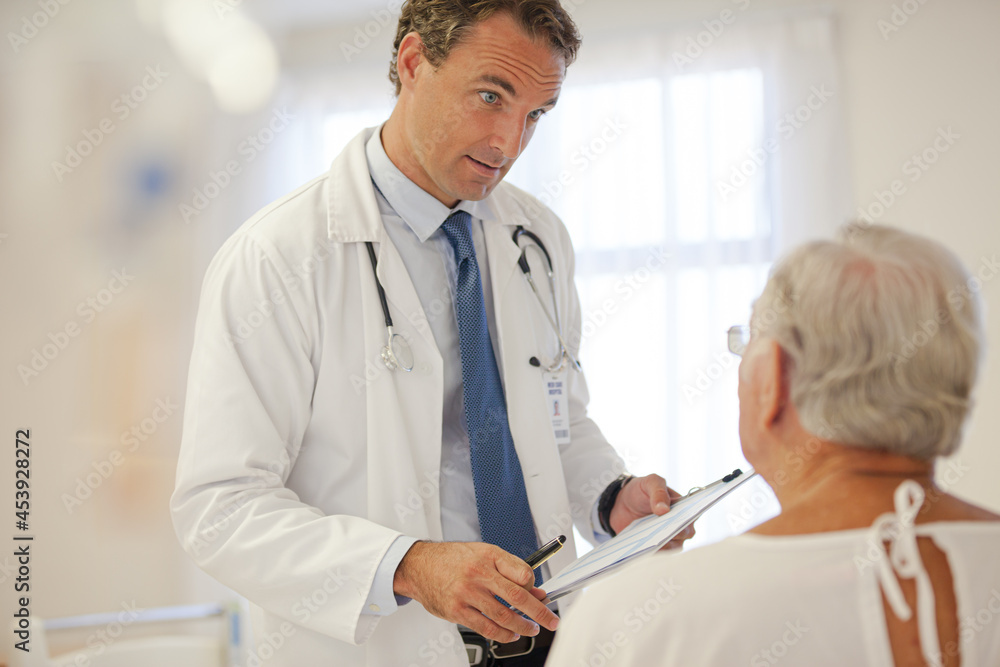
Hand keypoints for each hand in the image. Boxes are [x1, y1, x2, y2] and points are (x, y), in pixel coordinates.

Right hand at [393, 541, 558, 642]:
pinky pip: (486, 627)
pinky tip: (510, 634)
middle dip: (539, 612)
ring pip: (503, 615)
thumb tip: (535, 590)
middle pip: (518, 596)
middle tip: (550, 620)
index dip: (535, 587)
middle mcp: (479, 573)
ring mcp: (467, 593)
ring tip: (531, 630)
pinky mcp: (457, 610)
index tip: (540, 595)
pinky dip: (502, 634)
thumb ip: (509, 570)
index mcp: (489, 555)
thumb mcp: (483, 553)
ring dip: (522, 626)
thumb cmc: (453, 559)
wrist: (420, 565)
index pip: (523, 573)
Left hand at [608, 475, 694, 547]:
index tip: (679, 520)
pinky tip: (643, 550)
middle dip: (675, 533)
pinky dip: (652, 552)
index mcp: (683, 507)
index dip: (688, 518)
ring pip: (673, 546)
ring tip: (651, 543)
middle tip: (663, 532)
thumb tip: (664, 510)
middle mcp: (681, 524)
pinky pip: (658, 554)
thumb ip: (658, 492)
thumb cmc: (640, 490)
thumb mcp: (649, 483)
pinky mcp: (656, 548)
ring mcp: (669, 538)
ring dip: (663, 545)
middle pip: (685, 533)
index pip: (692, 514)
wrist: (619, 503)